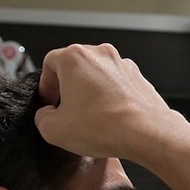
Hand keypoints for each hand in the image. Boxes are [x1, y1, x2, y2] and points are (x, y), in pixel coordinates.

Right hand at [33, 44, 184, 161]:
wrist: (148, 133)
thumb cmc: (106, 126)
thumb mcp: (54, 130)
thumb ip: (42, 117)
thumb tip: (47, 115)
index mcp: (75, 57)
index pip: (50, 63)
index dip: (46, 85)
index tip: (49, 101)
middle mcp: (100, 55)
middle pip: (75, 67)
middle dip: (68, 88)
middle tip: (67, 111)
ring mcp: (123, 65)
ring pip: (98, 76)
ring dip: (90, 93)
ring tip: (90, 118)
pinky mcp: (139, 79)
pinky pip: (117, 86)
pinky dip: (111, 99)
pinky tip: (110, 119)